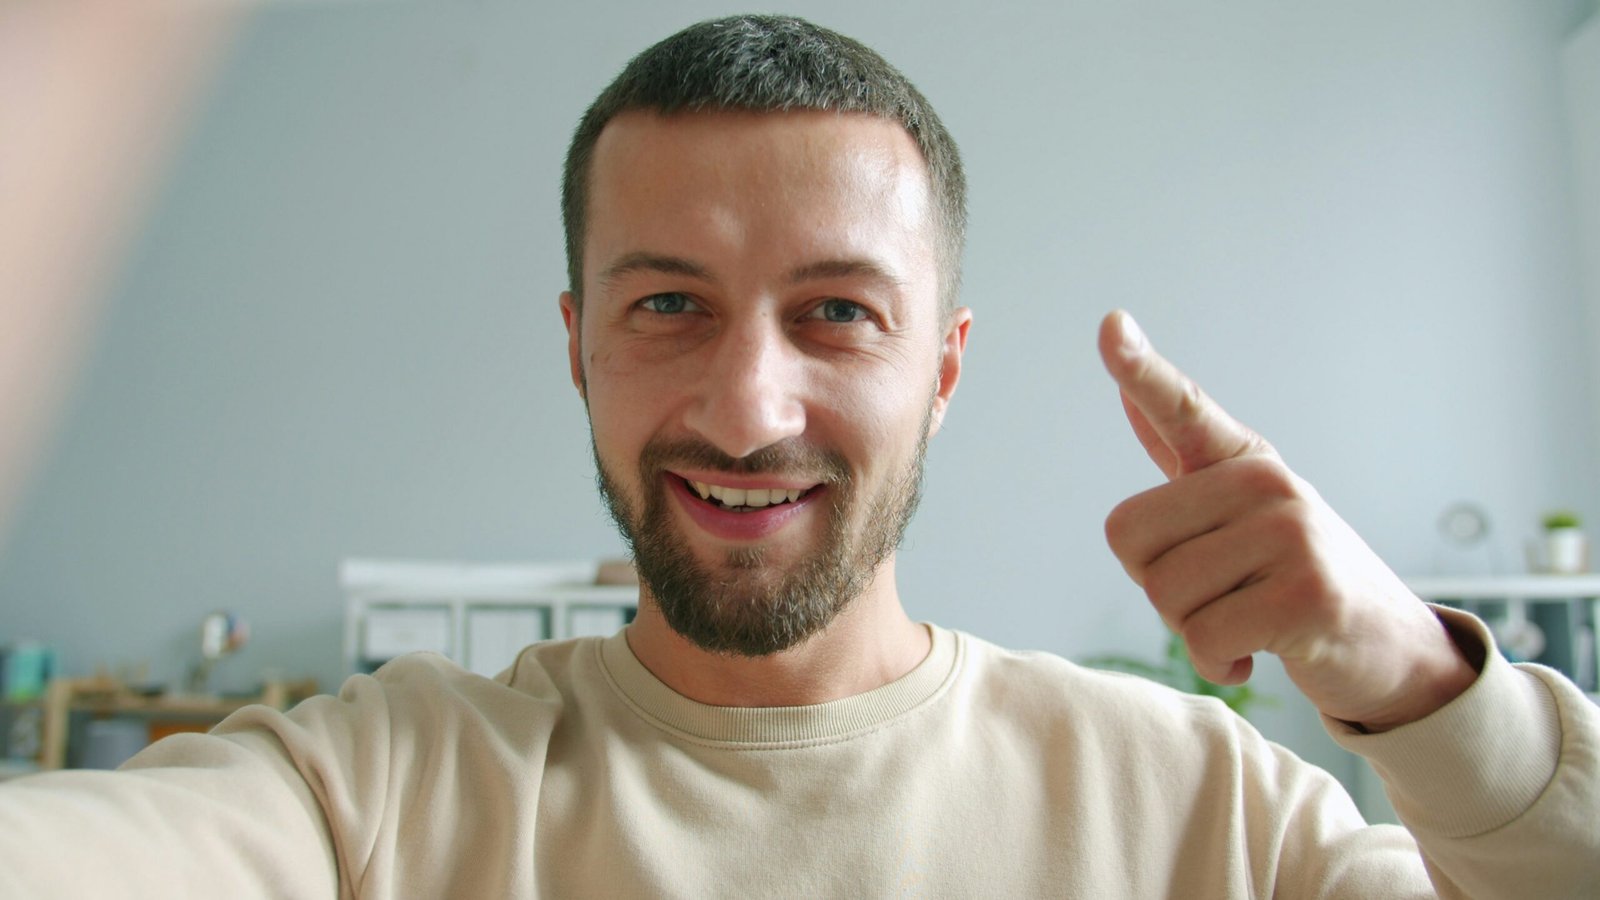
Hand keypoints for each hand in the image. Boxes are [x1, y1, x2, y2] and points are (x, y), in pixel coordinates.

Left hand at [1098, 311, 1477, 730]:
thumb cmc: (1297, 578)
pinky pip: (1204, 639)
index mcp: (1245, 462)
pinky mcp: (1308, 596)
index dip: (1141, 369)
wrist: (1390, 648)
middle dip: (1159, 587)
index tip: (1111, 326)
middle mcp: (1268, 484)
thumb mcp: (1244, 511)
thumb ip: (1185, 459)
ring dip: (1193, 631)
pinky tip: (1254, 655)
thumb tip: (1126, 394)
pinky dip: (1218, 662)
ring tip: (1247, 623)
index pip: (1183, 407)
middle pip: (1132, 541)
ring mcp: (1293, 535)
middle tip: (1220, 595)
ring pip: (1166, 596)